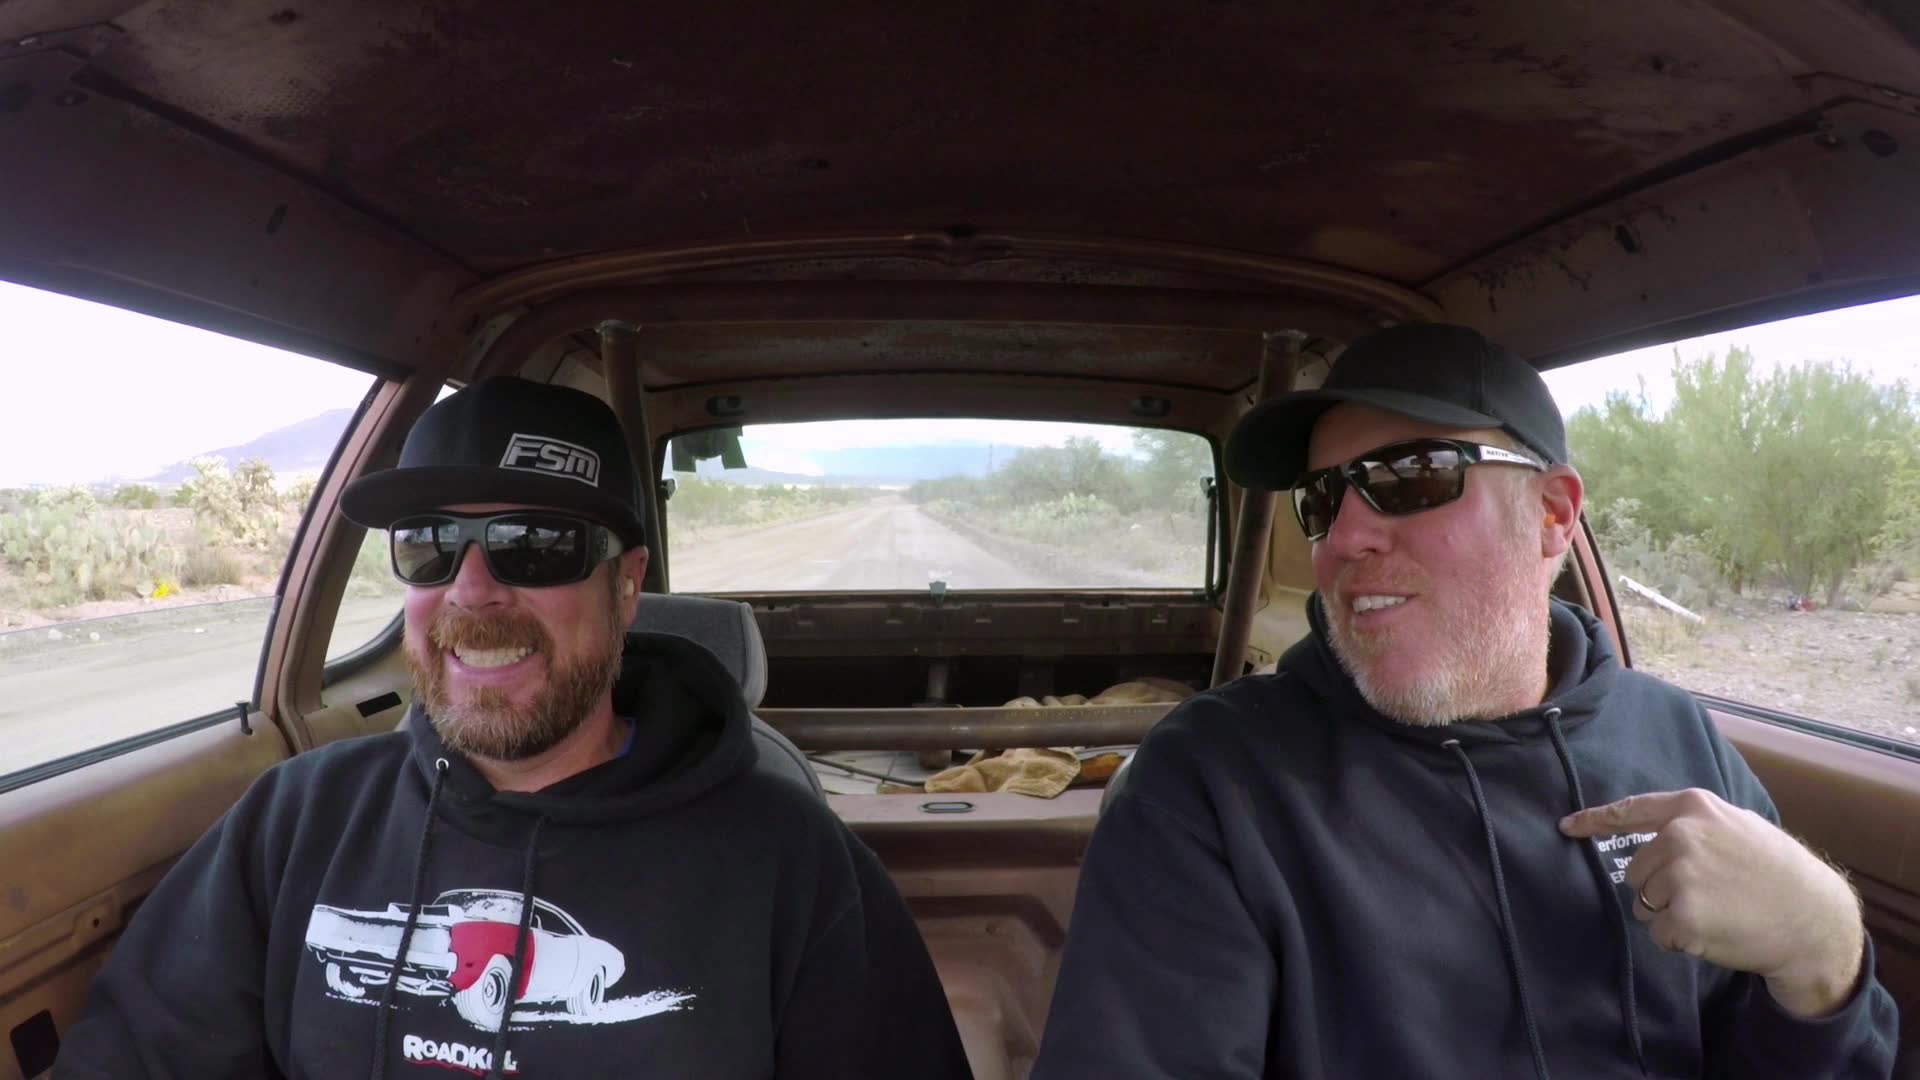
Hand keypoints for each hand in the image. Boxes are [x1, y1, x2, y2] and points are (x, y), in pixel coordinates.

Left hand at [1560, 788, 1864, 1017]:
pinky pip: (1658, 933)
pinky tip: (1714, 932)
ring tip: (1716, 911)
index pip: (1630, 811)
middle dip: (1661, 889)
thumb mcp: (1738, 827)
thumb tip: (1655, 834)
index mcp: (1693, 808)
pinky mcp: (1684, 915)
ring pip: (1644, 903)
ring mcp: (1681, 875)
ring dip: (1671, 915)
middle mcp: (1681, 835)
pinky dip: (1680, 940)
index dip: (1594, 820)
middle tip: (1708, 895)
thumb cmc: (1777, 873)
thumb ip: (1694, 824)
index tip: (1566, 827)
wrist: (1813, 917)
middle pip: (1635, 871)